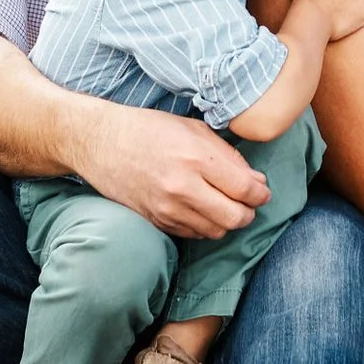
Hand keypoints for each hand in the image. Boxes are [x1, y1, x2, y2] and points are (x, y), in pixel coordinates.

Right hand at [72, 103, 270, 240]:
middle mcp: (183, 187)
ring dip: (228, 222)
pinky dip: (205, 226)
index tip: (262, 191)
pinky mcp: (156, 220)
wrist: (101, 143)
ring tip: (226, 206)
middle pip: (235, 217)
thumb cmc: (149, 130)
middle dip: (249, 212)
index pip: (245, 189)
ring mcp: (167, 208)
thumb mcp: (193, 129)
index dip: (260, 194)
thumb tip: (255, 181)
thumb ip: (228, 156)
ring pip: (216, 231)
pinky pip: (193, 234)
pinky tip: (203, 210)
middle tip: (249, 203)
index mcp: (195, 158)